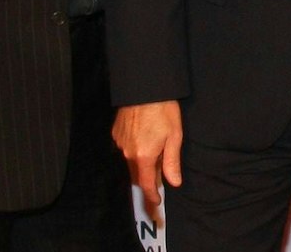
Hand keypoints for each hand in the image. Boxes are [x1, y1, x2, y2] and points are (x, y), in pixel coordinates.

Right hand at [113, 101, 183, 225]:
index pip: (146, 184)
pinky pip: (125, 148)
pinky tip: (145, 137)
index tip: (156, 202)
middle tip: (160, 175)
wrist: (144, 88)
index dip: (151, 195)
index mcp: (143, 156)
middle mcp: (128, 152)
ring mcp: (120, 143)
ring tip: (156, 149)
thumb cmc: (162, 110)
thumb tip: (174, 182)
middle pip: (137, 174)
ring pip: (131, 161)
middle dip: (147, 178)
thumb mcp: (174, 136)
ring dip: (141, 162)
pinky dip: (135, 149)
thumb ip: (172, 162)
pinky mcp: (116, 133)